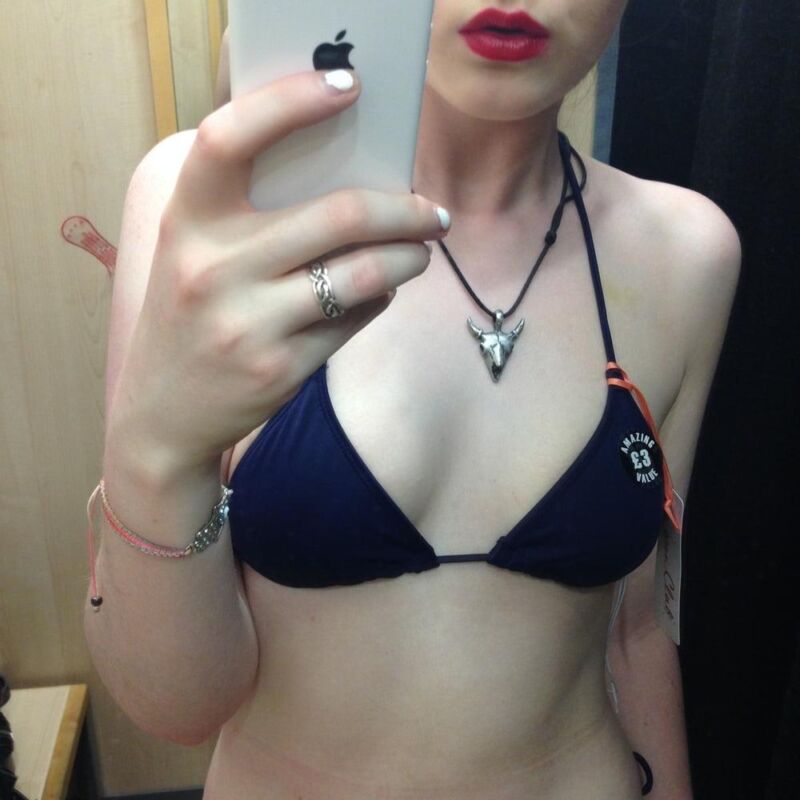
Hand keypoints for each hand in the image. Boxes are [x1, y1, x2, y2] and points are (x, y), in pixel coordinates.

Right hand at [108, 68, 447, 471]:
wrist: (160, 415)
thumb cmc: (188, 316)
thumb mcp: (196, 253)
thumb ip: (250, 213)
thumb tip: (357, 183)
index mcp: (186, 219)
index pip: (230, 138)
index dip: (291, 101)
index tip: (347, 86)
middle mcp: (212, 266)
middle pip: (339, 213)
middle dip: (405, 209)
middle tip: (432, 212)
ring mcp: (247, 322)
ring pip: (364, 272)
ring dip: (410, 259)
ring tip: (422, 253)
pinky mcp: (280, 367)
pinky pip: (355, 319)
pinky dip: (380, 299)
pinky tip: (380, 292)